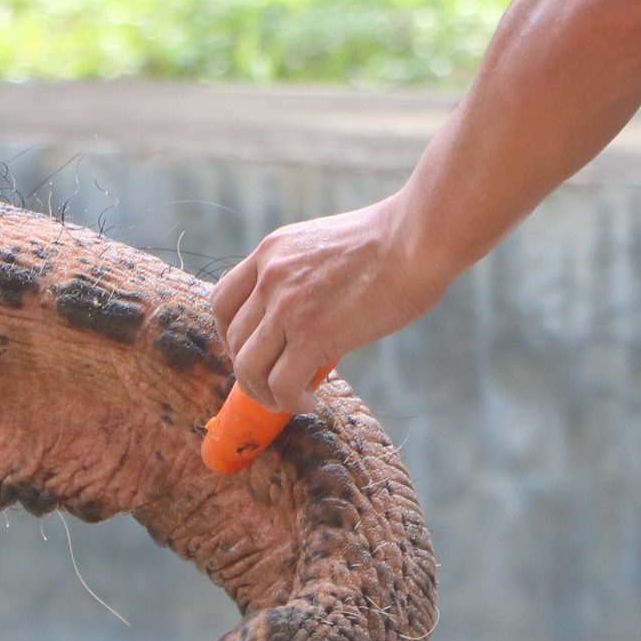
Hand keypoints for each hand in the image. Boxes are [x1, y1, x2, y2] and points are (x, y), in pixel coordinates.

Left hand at [210, 195, 449, 412]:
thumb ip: (303, 276)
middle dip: (247, 370)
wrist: (417, 238)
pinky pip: (282, 384)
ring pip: (249, 367)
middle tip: (271, 385)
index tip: (249, 351)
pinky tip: (308, 403)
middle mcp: (269, 277)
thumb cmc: (391, 243)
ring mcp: (286, 306)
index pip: (222, 301)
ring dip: (264, 393)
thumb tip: (303, 318)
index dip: (229, 335)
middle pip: (233, 339)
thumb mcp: (325, 248)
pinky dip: (289, 402)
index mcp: (270, 251)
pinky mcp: (311, 335)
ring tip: (288, 401)